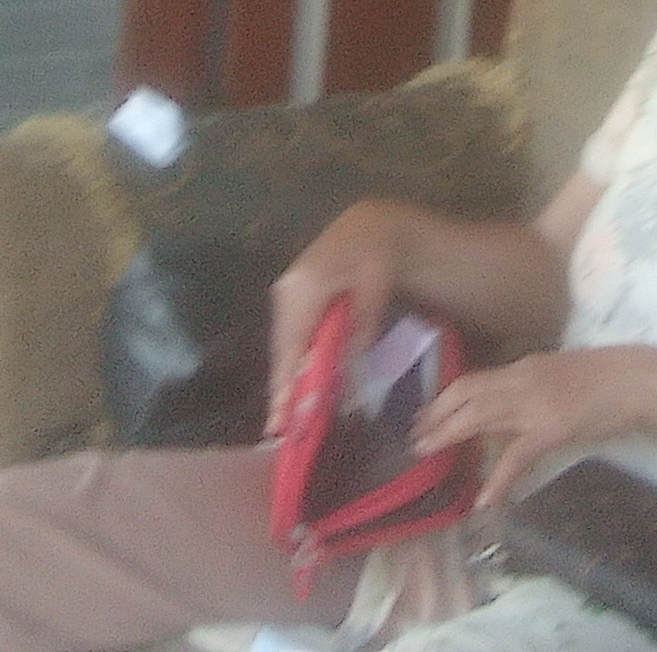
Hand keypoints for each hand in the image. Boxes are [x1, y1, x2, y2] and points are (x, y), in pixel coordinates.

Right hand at [266, 199, 415, 434]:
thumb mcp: (376, 283)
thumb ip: (363, 321)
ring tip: (284, 417)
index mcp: (302, 288)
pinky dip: (295, 362)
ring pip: (287, 346)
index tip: (281, 419)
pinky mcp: (296, 299)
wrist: (375, 225)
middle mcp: (286, 293)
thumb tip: (350, 364)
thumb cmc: (377, 251)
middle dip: (282, 389)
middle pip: (283, 350)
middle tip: (280, 430)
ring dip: (286, 379)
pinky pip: (294, 336)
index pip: (291, 346)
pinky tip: (297, 384)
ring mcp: (288, 295)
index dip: (286, 384)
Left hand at [408, 347, 656, 505]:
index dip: (443, 398)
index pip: (472, 380)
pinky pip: (516, 456)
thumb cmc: (605, 378)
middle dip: (435, 415)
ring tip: (426, 454)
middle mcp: (522, 380)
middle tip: (414, 438)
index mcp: (524, 367)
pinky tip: (485, 500)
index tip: (424, 415)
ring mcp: (535, 404)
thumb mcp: (559, 375)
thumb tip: (506, 410)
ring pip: (480, 416)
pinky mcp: (551, 428)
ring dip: (448, 435)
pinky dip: (497, 478)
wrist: (636, 379)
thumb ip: (530, 389)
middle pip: (466, 394)